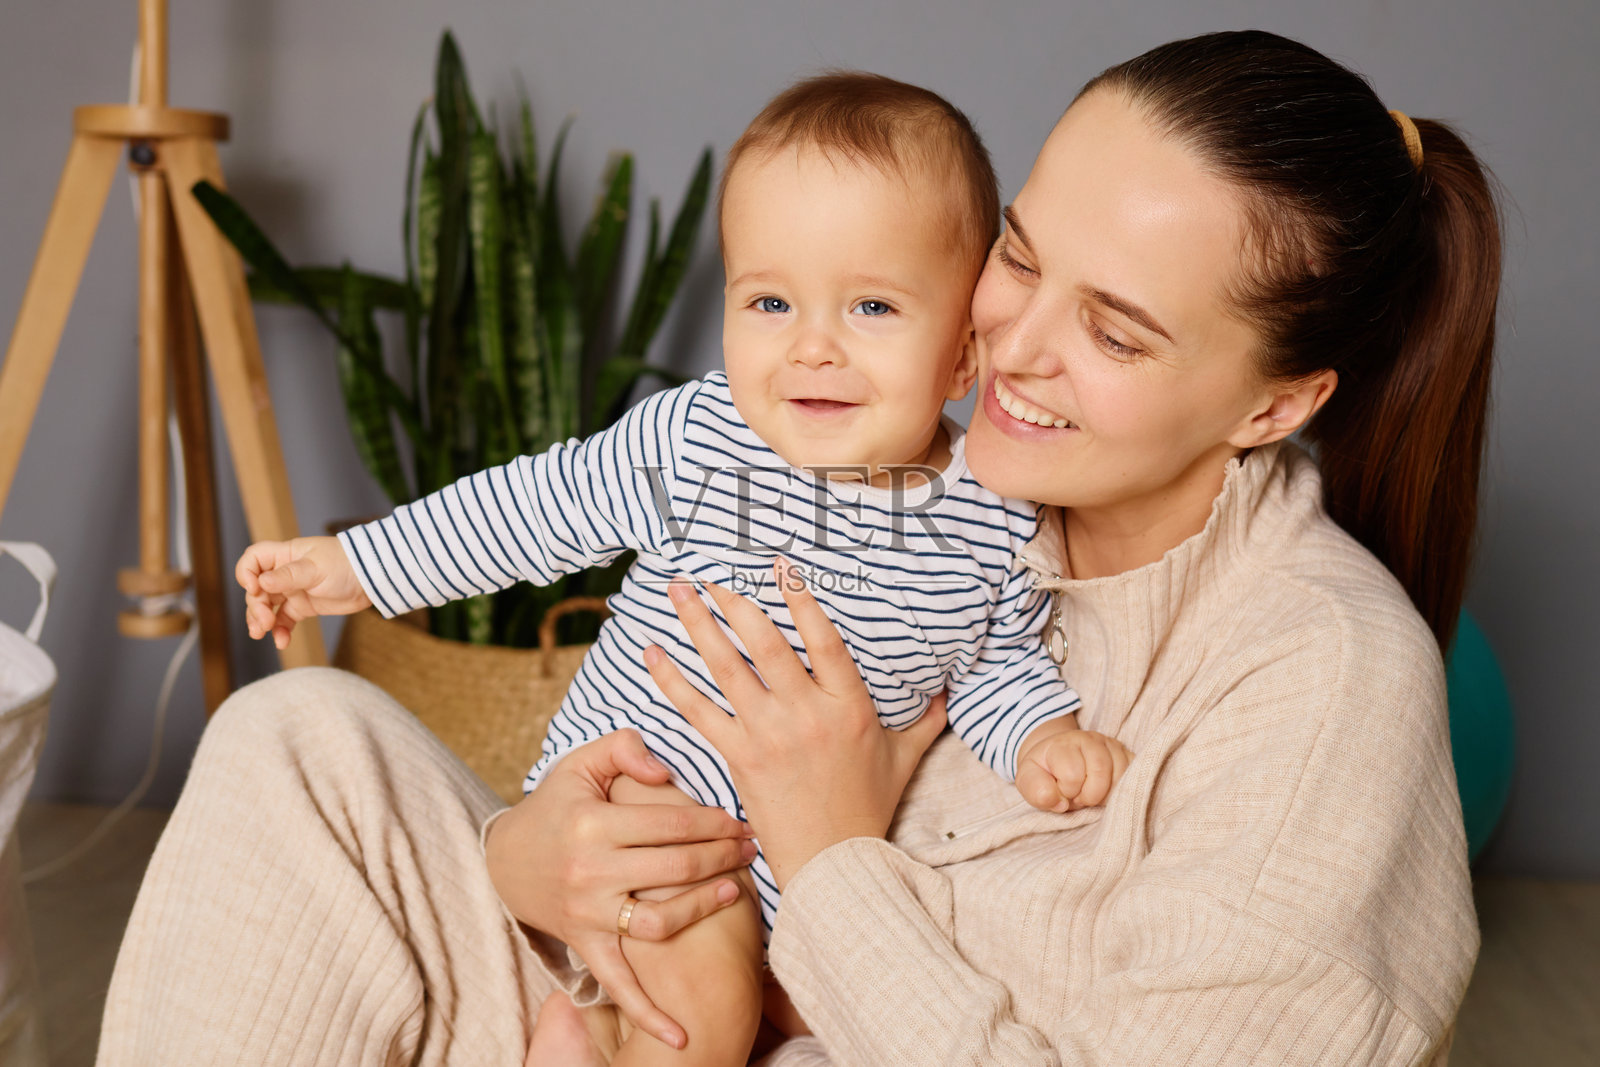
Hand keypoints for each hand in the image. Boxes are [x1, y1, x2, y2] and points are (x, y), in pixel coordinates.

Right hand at [236, 535, 371, 648]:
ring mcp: (293, 591)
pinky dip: (280, 631)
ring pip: (267, 607)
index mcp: (285, 555)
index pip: (253, 559)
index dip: (246, 573)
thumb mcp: (315, 568)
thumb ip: (288, 576)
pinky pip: (284, 620)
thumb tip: (261, 582)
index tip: (254, 588)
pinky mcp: (304, 607)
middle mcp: (285, 573)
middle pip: (257, 589)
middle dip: (256, 606)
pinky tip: (281, 642)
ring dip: (261, 621)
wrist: (372, 579)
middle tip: (265, 621)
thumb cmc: (345, 564)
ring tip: (262, 634)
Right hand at [484, 729, 754, 1050]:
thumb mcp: (582, 763)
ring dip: (705, 908)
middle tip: (751, 848)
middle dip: (723, 856)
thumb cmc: (558, 804)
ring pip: (661, 922)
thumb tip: (665, 769)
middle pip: (676, 869)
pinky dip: (649, 1013)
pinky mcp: (586, 946)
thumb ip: (624, 749)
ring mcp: (589, 914)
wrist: (507, 860)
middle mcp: (591, 872)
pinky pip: (621, 985)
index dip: (714, 821)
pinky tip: (682, 1034)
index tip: (740, 821)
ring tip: (736, 891)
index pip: (672, 823)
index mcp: (594, 824)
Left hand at [643, 558, 946, 890]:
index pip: (824, 639)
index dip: (801, 599)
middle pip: (766, 644)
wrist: (834, 864)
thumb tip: (949, 689)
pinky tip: (653, 653)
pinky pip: (699, 710)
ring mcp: (770, 735)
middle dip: (734, 603)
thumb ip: (925, 719)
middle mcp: (807, 714)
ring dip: (698, 626)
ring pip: (727, 668)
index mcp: (850, 707)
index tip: (779, 565)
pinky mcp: (740, 757)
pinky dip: (672, 680)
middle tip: (710, 575)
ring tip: (678, 593)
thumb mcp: (904, 758)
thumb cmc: (868, 809)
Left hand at [1014, 721, 1132, 812]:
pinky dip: (1120, 790)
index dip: (1065, 792)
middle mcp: (1090, 739)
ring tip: (1090, 793)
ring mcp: (1111, 745)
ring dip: (1104, 795)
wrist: (1058, 758)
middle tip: (1077, 797)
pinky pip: (1134, 776)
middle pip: (1100, 773)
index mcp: (1063, 744)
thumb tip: (1060, 803)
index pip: (1072, 774)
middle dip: (1088, 796)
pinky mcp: (1127, 754)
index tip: (1060, 792)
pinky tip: (1106, 791)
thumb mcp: (1028, 781)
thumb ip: (1037, 791)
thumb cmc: (1045, 772)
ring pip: (1120, 776)